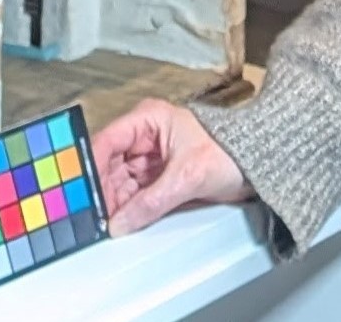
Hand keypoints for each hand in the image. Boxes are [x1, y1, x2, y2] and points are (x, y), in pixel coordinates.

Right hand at [91, 99, 252, 236]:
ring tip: (101, 222)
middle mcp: (143, 135)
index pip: (107, 141)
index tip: (81, 193)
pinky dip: (125, 207)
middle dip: (101, 191)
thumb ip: (151, 201)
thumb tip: (120, 221)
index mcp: (148, 118)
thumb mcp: (188, 176)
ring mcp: (149, 156)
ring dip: (111, 202)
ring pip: (118, 181)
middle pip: (108, 164)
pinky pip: (132, 192)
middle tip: (90, 216)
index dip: (91, 168)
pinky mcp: (156, 176)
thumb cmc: (232, 152)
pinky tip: (117, 220)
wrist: (260, 165)